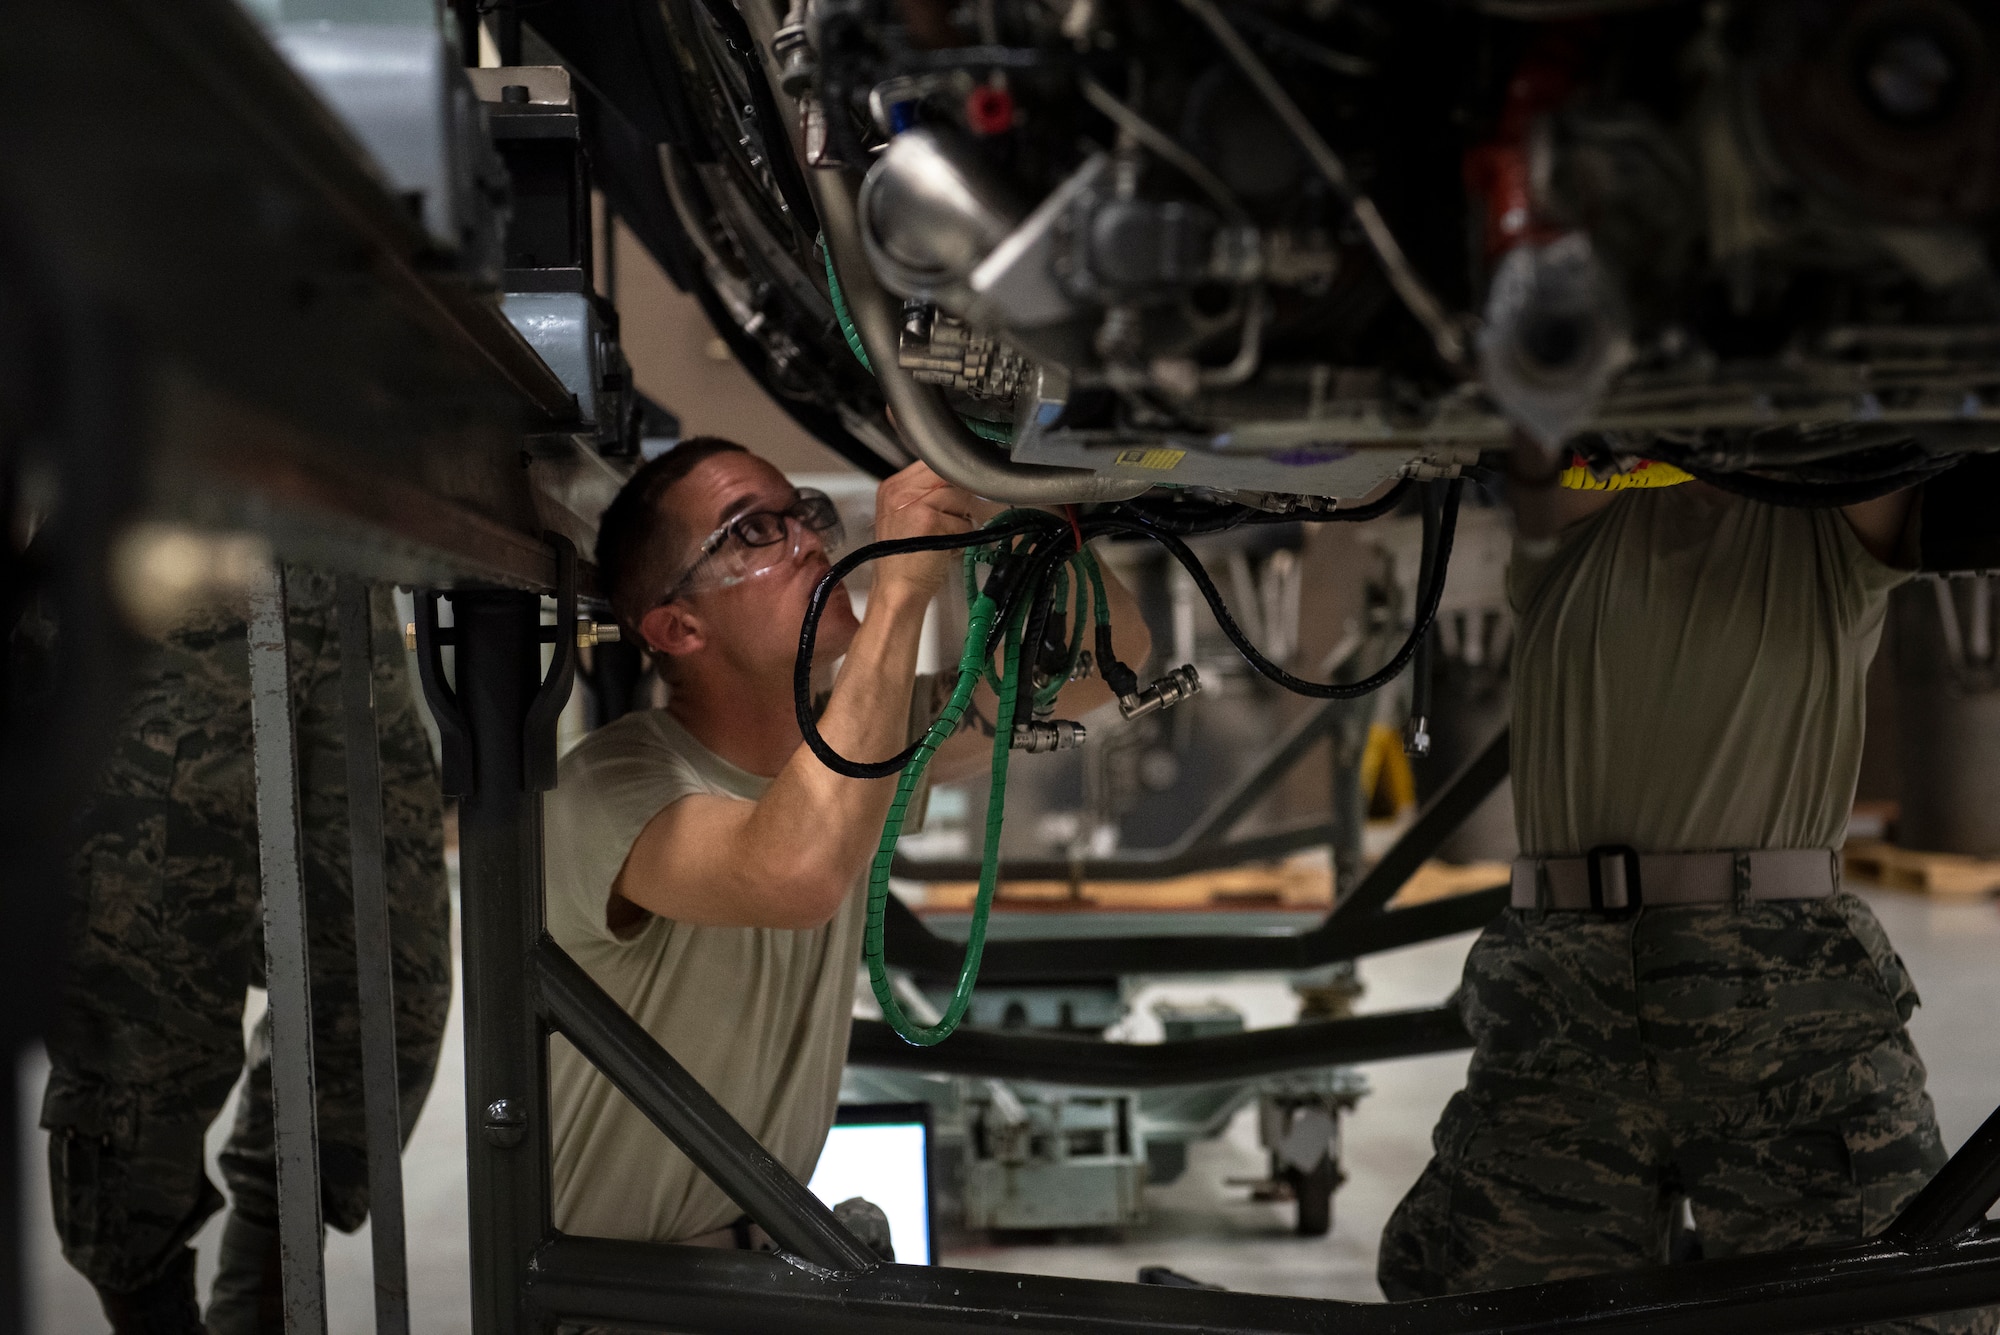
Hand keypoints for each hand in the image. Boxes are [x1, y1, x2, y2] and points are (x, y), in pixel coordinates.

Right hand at [871, 463, 976, 602]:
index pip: (935, 463)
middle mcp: (899, 490)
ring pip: (960, 496)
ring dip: (961, 520)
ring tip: (944, 537)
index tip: (957, 495)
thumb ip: (928, 493)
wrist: (896, 591)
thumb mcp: (908, 517)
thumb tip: (962, 479)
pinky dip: (961, 537)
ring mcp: (912, 503)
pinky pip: (964, 520)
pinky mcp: (929, 520)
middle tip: (948, 522)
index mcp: (893, 487)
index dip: (952, 480)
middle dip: (958, 499)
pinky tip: (945, 548)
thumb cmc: (905, 560)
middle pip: (949, 475)